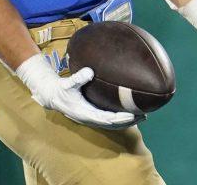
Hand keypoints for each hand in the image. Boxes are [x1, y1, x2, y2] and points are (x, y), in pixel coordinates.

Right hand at [16, 54, 137, 128]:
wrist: (52, 96)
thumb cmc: (61, 89)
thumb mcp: (67, 83)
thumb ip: (78, 78)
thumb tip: (90, 72)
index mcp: (85, 113)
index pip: (106, 119)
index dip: (120, 118)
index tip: (132, 115)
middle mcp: (90, 118)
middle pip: (113, 124)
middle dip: (129, 121)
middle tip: (144, 115)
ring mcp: (92, 118)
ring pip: (112, 124)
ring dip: (127, 122)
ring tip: (142, 116)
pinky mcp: (93, 115)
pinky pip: (109, 119)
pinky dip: (120, 118)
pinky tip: (130, 112)